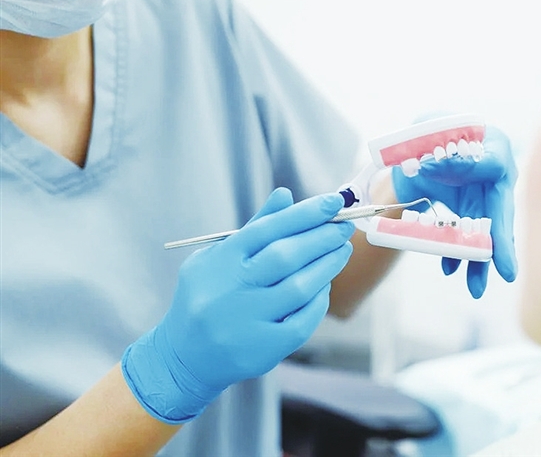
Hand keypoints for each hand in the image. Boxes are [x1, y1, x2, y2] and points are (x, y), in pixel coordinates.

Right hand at [122, 188, 353, 422]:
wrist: (184, 356)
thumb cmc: (208, 296)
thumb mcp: (218, 257)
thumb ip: (255, 228)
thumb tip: (286, 195)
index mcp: (219, 261)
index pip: (268, 229)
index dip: (304, 213)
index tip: (334, 202)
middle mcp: (230, 290)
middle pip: (285, 256)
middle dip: (322, 237)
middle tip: (345, 226)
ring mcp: (245, 322)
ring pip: (298, 288)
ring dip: (327, 266)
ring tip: (342, 250)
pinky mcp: (261, 349)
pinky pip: (301, 322)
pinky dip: (318, 301)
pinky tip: (325, 286)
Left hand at [392, 125, 517, 297]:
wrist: (425, 145)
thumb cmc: (434, 129)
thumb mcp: (429, 126)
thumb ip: (430, 139)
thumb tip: (430, 164)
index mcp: (494, 146)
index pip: (493, 162)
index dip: (474, 173)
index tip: (450, 177)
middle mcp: (497, 176)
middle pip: (501, 212)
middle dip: (501, 244)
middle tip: (507, 272)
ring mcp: (486, 198)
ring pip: (486, 234)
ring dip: (479, 262)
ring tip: (475, 289)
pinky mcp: (471, 213)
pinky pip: (467, 238)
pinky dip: (456, 254)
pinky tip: (449, 268)